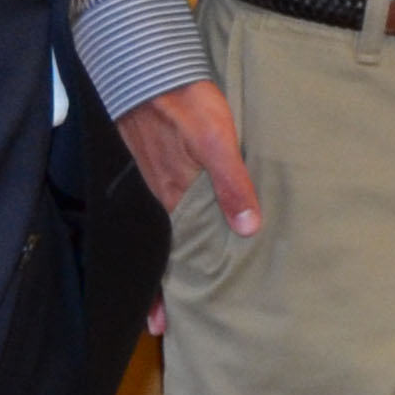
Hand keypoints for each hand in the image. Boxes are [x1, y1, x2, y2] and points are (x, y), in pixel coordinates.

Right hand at [113, 81, 257, 333]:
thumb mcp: (218, 138)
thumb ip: (232, 182)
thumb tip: (247, 230)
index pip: (167, 255)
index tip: (161, 328)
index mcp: (172, 196)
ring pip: (155, 231)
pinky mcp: (148, 162)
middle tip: (161, 325)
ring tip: (164, 292)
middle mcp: (156, 195)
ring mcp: (149, 180)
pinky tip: (168, 231)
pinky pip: (152, 205)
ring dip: (159, 259)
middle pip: (158, 250)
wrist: (148, 65)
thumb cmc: (187, 101)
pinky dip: (156, 227)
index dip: (162, 291)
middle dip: (158, 286)